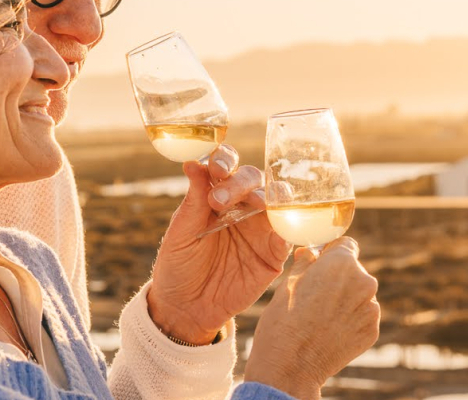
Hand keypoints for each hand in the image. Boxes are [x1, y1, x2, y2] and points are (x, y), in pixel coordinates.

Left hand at [146, 144, 291, 344]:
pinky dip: (288, 228)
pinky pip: (288, 236)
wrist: (185, 307)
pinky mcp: (274, 254)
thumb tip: (192, 163)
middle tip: (219, 202)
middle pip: (253, 179)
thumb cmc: (178, 264)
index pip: (226, 167)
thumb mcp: (181, 232)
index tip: (215, 168)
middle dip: (240, 184)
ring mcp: (260, 228)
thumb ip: (193, 200)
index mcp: (216, 194)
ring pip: (276, 201)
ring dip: (269, 198)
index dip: (225, 160)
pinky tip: (280, 227)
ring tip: (256, 204)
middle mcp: (242, 205)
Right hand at [243, 237, 379, 399]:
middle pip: (353, 270)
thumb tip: (310, 252)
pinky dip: (349, 318)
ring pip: (358, 294)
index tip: (319, 262)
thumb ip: (306, 262)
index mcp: (342, 263)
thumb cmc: (283, 319)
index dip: (330, 252)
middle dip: (337, 276)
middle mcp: (364, 282)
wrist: (291, 365)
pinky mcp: (372, 331)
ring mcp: (371, 308)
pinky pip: (361, 315)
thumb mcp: (287, 282)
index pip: (345, 244)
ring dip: (344, 298)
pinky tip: (329, 328)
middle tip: (314, 292)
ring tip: (320, 314)